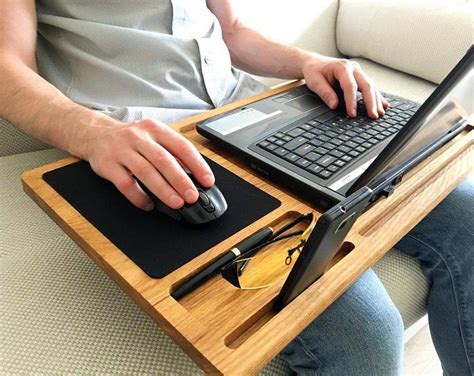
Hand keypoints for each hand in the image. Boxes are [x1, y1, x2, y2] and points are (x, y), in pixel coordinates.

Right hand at [86, 119, 214, 210]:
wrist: (95, 134)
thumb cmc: (130, 139)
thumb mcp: (153, 137)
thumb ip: (171, 152)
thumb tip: (193, 175)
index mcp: (155, 129)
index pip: (181, 146)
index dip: (197, 164)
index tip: (207, 181)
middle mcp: (138, 137)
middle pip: (163, 160)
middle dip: (180, 180)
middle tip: (192, 196)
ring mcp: (121, 150)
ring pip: (145, 172)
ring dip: (163, 190)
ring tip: (176, 203)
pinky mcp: (107, 165)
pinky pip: (125, 184)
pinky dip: (139, 197)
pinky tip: (149, 204)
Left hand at [301, 54, 388, 118]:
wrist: (315, 63)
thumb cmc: (314, 71)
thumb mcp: (314, 82)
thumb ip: (325, 93)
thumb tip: (335, 106)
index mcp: (341, 67)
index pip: (350, 86)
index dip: (352, 101)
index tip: (352, 114)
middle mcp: (353, 68)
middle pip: (366, 85)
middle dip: (371, 101)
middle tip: (373, 116)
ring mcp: (358, 72)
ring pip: (371, 86)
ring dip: (376, 100)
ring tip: (380, 113)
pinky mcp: (359, 77)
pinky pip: (370, 87)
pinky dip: (377, 96)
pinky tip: (383, 105)